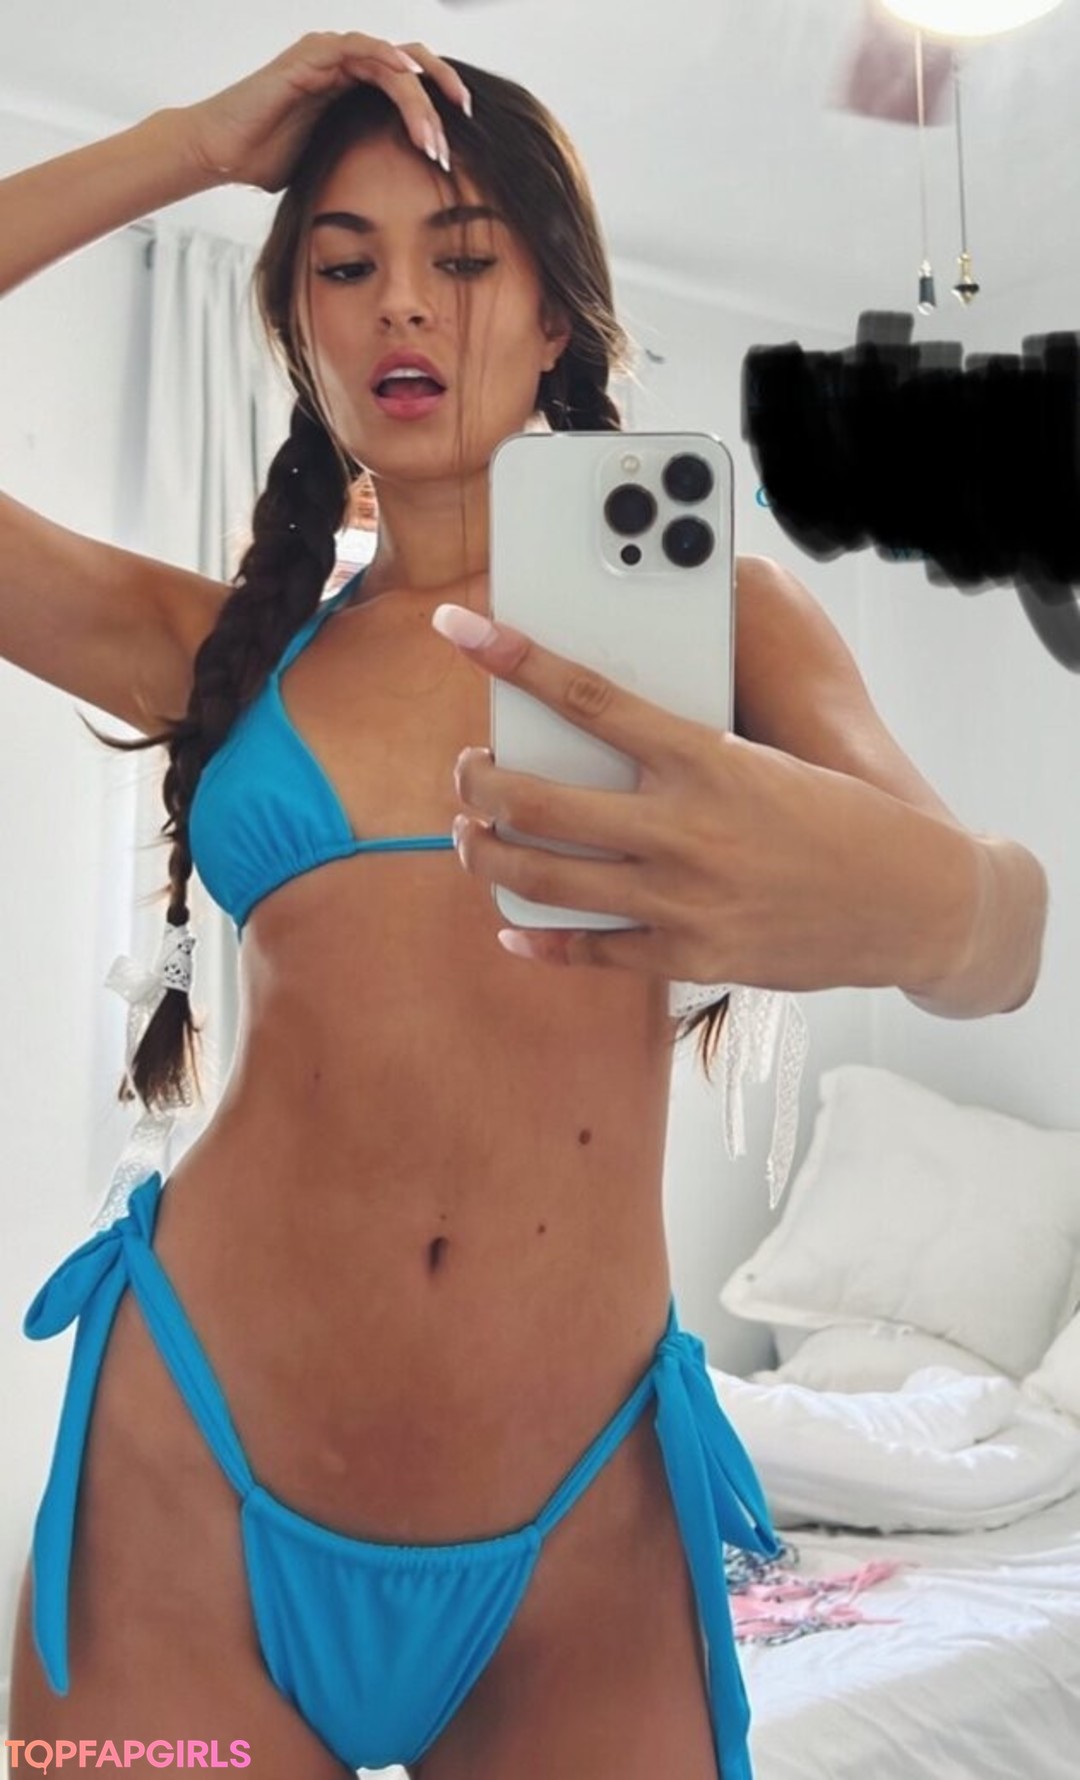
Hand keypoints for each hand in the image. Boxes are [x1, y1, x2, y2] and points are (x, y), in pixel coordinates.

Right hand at [176, 32, 469, 192]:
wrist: (222, 155)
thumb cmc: (269, 162)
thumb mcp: (333, 167)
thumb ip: (365, 164)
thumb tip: (403, 198)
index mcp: (354, 87)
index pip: (411, 83)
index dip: (440, 104)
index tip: (461, 137)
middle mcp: (345, 64)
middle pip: (412, 64)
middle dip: (442, 95)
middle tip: (462, 129)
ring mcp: (328, 56)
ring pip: (391, 61)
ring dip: (418, 98)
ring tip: (434, 137)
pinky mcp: (310, 56)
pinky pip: (358, 48)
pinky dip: (386, 59)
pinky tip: (409, 77)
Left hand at [432, 604, 974, 991]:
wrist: (913, 903)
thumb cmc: (843, 820)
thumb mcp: (767, 759)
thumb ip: (687, 753)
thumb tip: (610, 735)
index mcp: (706, 759)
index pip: (585, 696)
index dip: (512, 658)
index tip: (461, 630)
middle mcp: (682, 829)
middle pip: (534, 799)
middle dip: (477, 782)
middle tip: (468, 769)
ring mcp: (679, 900)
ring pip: (541, 877)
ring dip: (485, 854)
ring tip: (470, 836)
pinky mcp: (687, 956)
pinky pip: (587, 952)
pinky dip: (539, 940)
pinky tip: (512, 929)